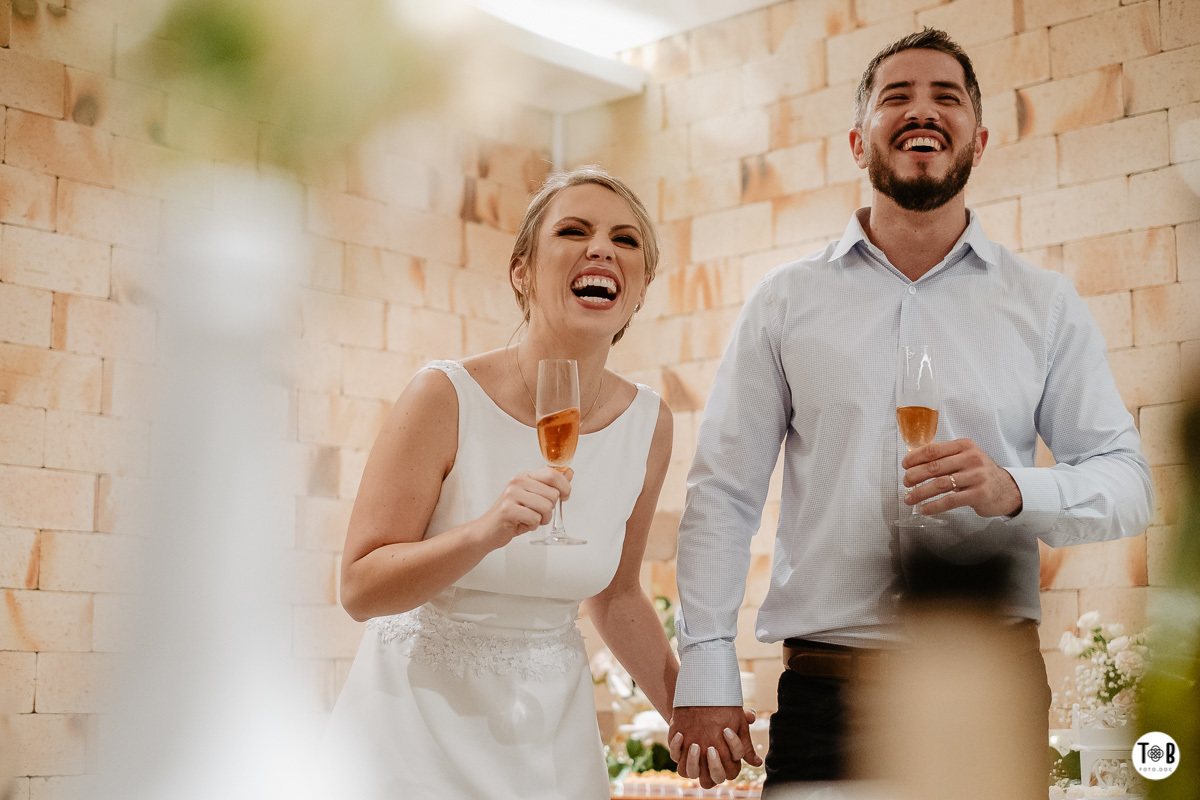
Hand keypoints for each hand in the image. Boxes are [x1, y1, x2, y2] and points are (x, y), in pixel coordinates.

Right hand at [480, 467, 571, 546]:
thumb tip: (569, 472)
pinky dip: (532, 525)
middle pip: (553, 494)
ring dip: (542, 519)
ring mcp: (512, 494)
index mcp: (525, 476)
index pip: (553, 474)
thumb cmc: (511, 515)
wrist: (487, 530)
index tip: (564, 496)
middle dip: (550, 509)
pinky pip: (535, 518)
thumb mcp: (534, 497)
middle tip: (537, 513)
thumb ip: (551, 485)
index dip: (565, 487)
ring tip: (529, 519)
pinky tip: (522, 523)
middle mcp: (518, 482)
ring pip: (546, 507)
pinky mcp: (508, 509)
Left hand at [668, 707, 759, 788]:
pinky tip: (680, 734)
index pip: (732, 770)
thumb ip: (744, 739)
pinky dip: (677, 748)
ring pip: (691, 773)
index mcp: (726, 762)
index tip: (726, 731)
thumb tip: (757, 762)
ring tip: (695, 745)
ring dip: (692, 762)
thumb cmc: (721, 716)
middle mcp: (709, 766)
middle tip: (711, 749)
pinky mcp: (679, 754)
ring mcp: (693, 762)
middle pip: (714, 779)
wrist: (699, 704)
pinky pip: (676, 758)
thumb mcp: (734, 722)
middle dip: (713, 766)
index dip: (731, 752)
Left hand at [902, 438, 1021, 516]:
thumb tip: (914, 464)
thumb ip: (945, 457)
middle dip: (915, 475)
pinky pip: (950, 500)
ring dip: (921, 492)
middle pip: (935, 467)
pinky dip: (934, 506)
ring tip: (909, 498)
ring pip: (940, 484)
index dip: (915, 457)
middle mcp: (972, 458)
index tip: (905, 465)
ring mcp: (977, 476)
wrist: (1007, 489)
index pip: (934, 450)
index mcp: (965, 446)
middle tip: (905, 482)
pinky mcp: (979, 494)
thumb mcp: (966, 458)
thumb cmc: (979, 473)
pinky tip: (924, 509)